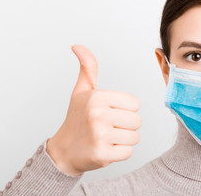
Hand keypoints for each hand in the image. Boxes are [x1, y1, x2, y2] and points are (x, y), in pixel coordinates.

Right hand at [46, 45, 140, 175]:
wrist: (63, 151)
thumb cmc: (77, 119)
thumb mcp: (82, 91)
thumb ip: (88, 68)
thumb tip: (78, 46)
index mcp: (97, 97)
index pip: (135, 104)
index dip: (125, 110)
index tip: (109, 112)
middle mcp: (98, 114)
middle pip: (137, 121)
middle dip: (126, 126)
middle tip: (108, 127)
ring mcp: (100, 135)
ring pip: (135, 137)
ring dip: (124, 140)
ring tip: (107, 137)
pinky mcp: (102, 154)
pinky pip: (129, 152)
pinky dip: (120, 153)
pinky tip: (106, 148)